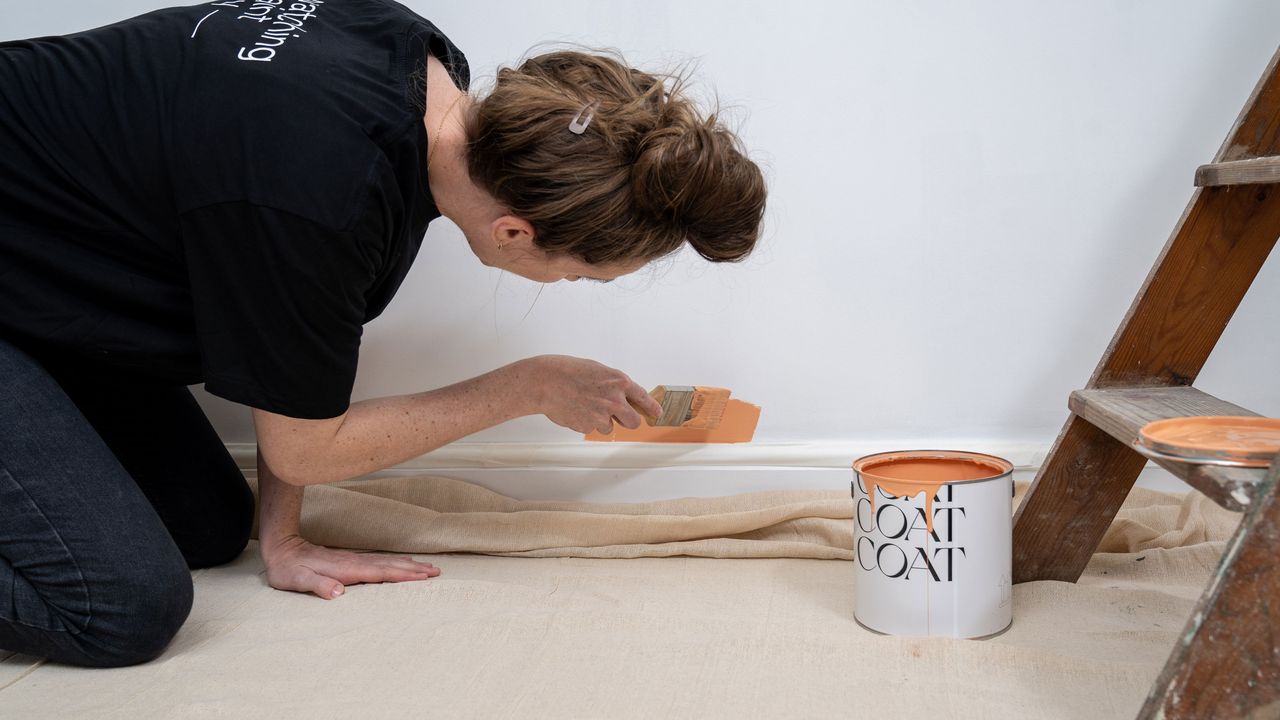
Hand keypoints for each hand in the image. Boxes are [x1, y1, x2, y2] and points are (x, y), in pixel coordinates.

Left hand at [261, 534, 440, 598]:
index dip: (402, 575)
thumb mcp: (298, 581)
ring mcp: (353, 559)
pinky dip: (394, 562)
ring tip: (426, 567)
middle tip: (436, 571)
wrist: (281, 548)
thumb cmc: (288, 569)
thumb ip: (318, 585)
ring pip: (387, 561)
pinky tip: (401, 563)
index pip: (380, 572)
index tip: (423, 577)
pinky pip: (379, 561)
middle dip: (414, 568)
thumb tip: (339, 592)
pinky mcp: (349, 559)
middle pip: (390, 565)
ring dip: (408, 564)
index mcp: (346, 569)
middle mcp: (354, 562)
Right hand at [525, 355, 662, 433]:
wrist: (546, 382)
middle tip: (618, 416)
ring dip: (602, 420)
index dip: (652, 408)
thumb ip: (614, 385)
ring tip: (585, 405)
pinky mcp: (588, 426)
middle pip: (633, 422)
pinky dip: (586, 422)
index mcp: (619, 382)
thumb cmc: (568, 371)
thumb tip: (623, 396)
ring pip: (610, 427)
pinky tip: (576, 409)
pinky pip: (592, 428)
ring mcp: (602, 415)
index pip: (643, 398)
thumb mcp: (598, 370)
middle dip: (628, 420)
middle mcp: (615, 400)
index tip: (657, 413)